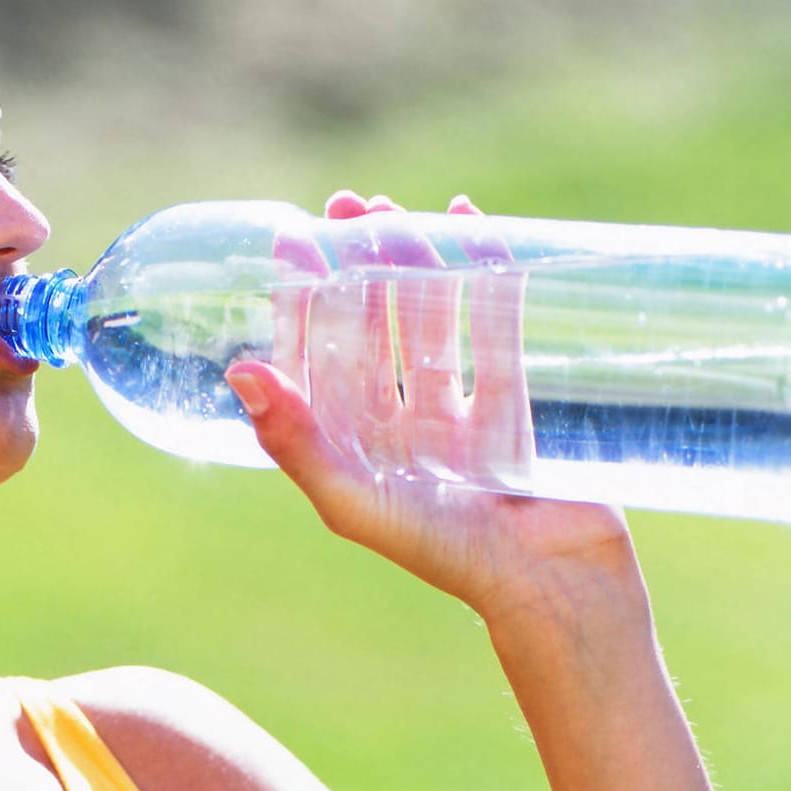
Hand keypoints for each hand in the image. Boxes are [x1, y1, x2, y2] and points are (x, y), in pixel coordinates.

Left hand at [228, 191, 637, 625]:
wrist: (551, 587)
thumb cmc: (442, 553)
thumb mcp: (352, 499)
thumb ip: (294, 441)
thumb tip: (240, 372)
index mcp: (353, 447)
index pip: (317, 358)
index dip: (303, 299)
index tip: (293, 241)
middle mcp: (399, 426)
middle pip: (372, 327)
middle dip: (358, 265)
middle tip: (349, 204)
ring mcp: (460, 415)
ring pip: (432, 321)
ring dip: (417, 263)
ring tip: (402, 209)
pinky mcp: (518, 408)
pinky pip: (497, 329)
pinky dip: (487, 280)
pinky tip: (475, 232)